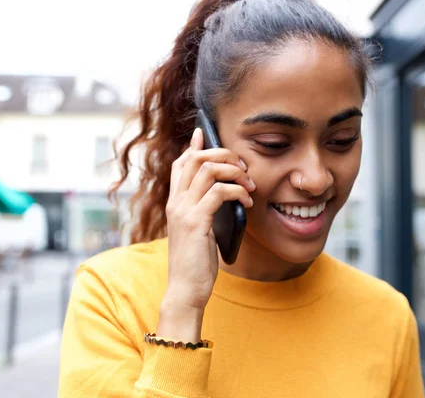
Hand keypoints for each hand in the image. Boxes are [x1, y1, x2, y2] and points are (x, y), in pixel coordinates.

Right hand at [158, 128, 254, 341]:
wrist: (185, 290)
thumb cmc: (195, 263)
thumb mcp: (198, 232)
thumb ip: (204, 211)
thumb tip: (224, 195)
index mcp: (175, 203)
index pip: (180, 163)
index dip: (194, 147)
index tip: (204, 134)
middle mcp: (176, 202)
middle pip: (194, 158)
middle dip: (222, 154)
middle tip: (243, 167)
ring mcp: (183, 210)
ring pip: (207, 169)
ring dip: (234, 171)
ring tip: (249, 185)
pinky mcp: (196, 222)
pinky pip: (220, 192)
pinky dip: (238, 192)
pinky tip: (248, 204)